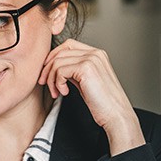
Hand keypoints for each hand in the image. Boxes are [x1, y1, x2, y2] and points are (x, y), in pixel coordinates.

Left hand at [37, 38, 145, 154]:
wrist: (116, 114)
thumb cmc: (102, 102)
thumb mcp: (85, 81)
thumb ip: (73, 70)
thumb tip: (54, 67)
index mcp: (96, 54)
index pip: (67, 45)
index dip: (53, 57)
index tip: (47, 73)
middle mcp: (94, 53)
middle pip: (60, 52)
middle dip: (47, 68)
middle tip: (45, 83)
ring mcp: (91, 59)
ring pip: (57, 62)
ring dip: (51, 79)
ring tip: (56, 92)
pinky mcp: (86, 68)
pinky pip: (60, 71)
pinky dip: (57, 83)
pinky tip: (65, 93)